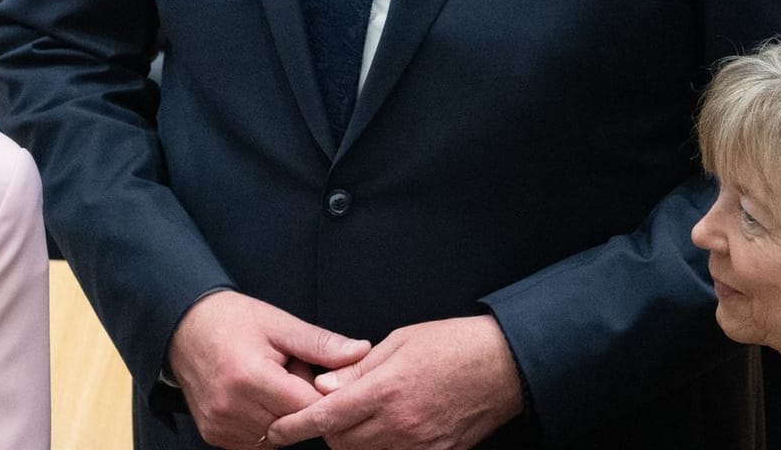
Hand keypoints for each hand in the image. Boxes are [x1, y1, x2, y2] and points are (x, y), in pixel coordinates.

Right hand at [168, 290, 369, 448]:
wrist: (182, 327)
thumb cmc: (232, 320)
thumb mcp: (279, 323)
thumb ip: (321, 344)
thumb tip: (361, 352)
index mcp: (249, 377)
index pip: (308, 406)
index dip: (321, 392)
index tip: (318, 373)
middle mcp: (231, 408)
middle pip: (294, 424)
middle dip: (300, 401)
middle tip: (288, 370)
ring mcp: (221, 426)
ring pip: (277, 437)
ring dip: (282, 414)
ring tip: (270, 381)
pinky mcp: (215, 436)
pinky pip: (257, 442)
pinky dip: (265, 423)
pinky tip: (256, 396)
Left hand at [266, 315, 523, 449]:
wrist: (505, 366)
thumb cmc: (452, 345)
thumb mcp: (399, 342)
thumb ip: (357, 369)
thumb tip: (323, 387)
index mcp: (386, 390)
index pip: (326, 416)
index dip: (295, 427)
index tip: (275, 432)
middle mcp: (400, 423)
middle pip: (340, 442)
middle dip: (326, 429)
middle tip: (329, 409)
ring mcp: (420, 444)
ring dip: (351, 442)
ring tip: (358, 418)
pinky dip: (380, 449)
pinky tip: (383, 433)